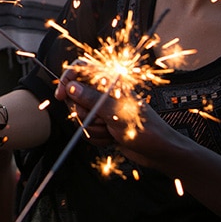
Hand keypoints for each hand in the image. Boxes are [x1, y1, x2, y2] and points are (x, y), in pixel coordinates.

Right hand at [57, 75, 181, 168]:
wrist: (159, 152)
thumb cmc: (147, 130)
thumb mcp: (117, 113)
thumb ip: (92, 99)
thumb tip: (72, 87)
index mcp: (111, 84)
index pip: (82, 69)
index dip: (68, 79)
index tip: (62, 96)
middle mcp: (106, 94)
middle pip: (75, 97)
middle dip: (84, 113)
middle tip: (100, 119)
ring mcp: (104, 110)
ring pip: (80, 116)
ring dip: (93, 128)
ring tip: (111, 131)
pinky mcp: (103, 124)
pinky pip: (86, 130)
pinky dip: (96, 137)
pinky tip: (111, 138)